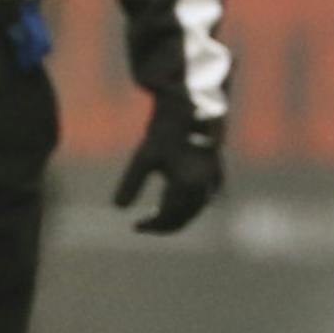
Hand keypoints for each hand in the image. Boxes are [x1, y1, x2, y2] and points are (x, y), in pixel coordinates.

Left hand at [112, 102, 224, 234]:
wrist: (194, 105)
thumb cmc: (167, 130)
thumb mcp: (145, 156)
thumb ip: (132, 182)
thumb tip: (117, 208)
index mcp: (189, 180)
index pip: (170, 214)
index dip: (153, 224)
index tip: (135, 226)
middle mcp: (206, 183)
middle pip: (185, 216)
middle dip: (164, 225)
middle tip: (142, 226)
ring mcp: (214, 180)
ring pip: (194, 210)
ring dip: (175, 218)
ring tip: (153, 219)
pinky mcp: (215, 176)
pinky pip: (200, 200)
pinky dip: (184, 208)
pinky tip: (167, 206)